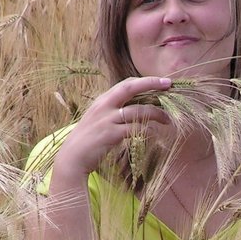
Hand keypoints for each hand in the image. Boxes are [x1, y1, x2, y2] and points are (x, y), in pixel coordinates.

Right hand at [51, 75, 173, 178]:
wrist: (72, 159)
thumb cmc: (88, 141)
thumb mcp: (99, 120)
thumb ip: (114, 112)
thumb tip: (136, 109)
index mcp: (102, 100)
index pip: (126, 83)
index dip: (145, 81)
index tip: (162, 81)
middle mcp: (104, 106)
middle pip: (130, 87)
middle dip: (151, 83)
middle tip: (168, 84)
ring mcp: (107, 119)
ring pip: (138, 110)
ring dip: (156, 113)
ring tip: (167, 120)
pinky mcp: (110, 134)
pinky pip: (135, 129)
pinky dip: (147, 130)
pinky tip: (154, 134)